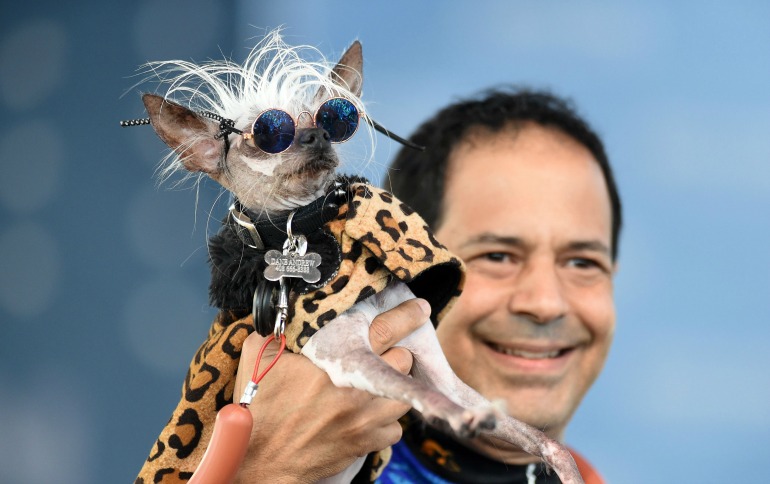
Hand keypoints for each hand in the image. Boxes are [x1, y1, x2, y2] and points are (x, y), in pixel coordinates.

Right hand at [233, 298, 430, 482]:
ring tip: (375, 385)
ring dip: (393, 387)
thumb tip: (280, 312)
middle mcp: (357, 388)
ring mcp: (365, 418)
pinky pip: (395, 429)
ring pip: (404, 396)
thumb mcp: (259, 356)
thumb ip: (277, 329)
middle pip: (403, 361)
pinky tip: (368, 416)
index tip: (420, 308)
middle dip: (395, 354)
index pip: (385, 329)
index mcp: (336, 360)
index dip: (406, 315)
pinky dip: (386, 422)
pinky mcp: (365, 443)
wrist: (258, 457)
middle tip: (380, 354)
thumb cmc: (258, 406)